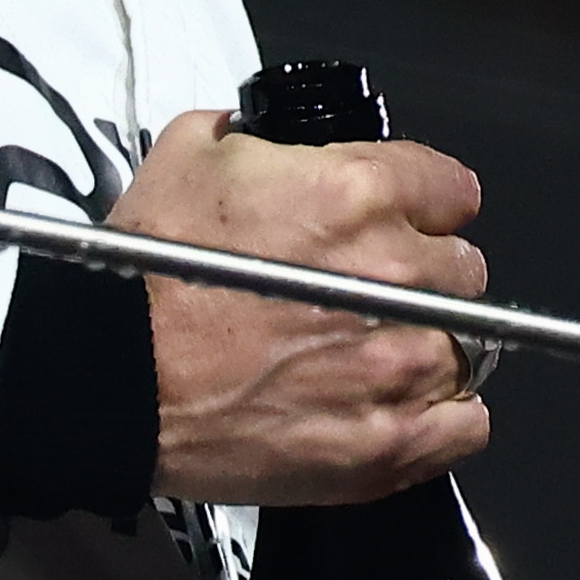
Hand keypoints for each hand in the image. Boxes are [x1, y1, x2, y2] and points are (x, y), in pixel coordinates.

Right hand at [110, 108, 491, 507]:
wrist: (111, 379)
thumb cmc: (143, 276)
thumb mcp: (187, 155)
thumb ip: (255, 138)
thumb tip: (265, 142)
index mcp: (357, 193)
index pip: (451, 189)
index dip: (420, 204)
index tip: (398, 223)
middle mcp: (396, 274)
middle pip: (462, 269)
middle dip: (421, 276)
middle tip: (364, 294)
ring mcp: (400, 363)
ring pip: (468, 348)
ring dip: (426, 348)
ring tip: (366, 359)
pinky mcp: (389, 441)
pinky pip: (465, 427)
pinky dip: (441, 421)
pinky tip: (395, 408)